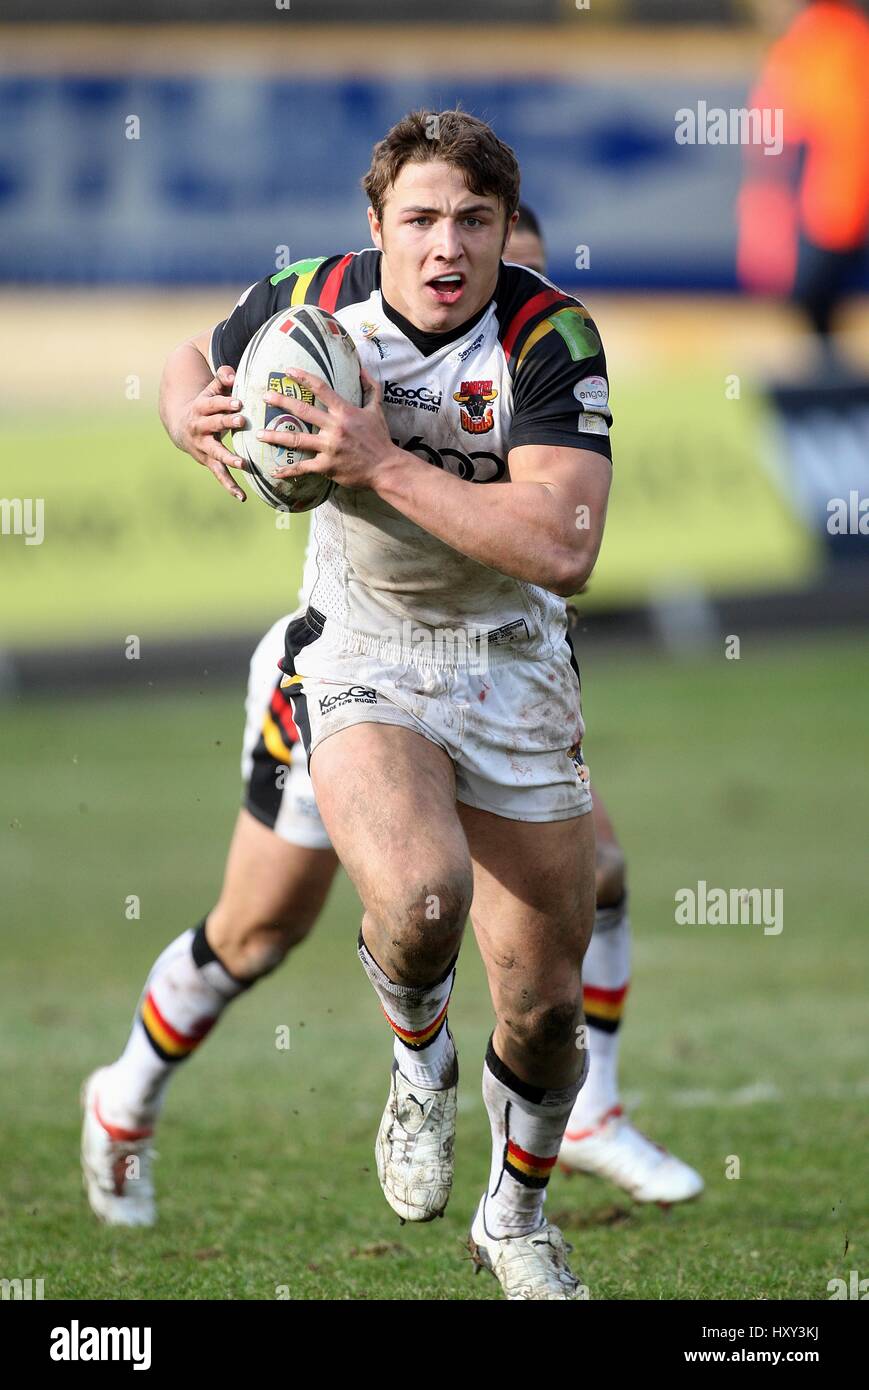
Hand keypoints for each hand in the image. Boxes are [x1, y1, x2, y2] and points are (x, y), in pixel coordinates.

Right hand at [174, 364, 247, 501]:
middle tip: (241, 421)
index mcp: (201, 408)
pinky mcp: (209, 461)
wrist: (181, 426)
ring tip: (242, 463)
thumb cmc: (206, 405)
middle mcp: (200, 427)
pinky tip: (242, 496)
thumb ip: (222, 379)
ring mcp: (204, 446)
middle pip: (214, 424)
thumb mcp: (211, 390)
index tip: (238, 402)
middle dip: (227, 423)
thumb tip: (232, 373)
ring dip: (229, 457)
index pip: (212, 404)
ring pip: (216, 452)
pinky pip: (219, 474)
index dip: (224, 402)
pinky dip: (230, 486)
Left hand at [258, 367, 397, 490]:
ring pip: (296, 440)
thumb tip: (362, 369)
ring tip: (259, 434)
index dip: (303, 377)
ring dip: (275, 436)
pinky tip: (274, 471)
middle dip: (281, 401)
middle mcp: (334, 428)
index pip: (321, 389)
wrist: (386, 468)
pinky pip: (303, 468)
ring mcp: (329, 448)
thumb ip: (370, 388)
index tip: (288, 371)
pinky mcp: (327, 466)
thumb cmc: (380, 439)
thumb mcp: (377, 410)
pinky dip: (288, 470)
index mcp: (345, 412)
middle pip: (302, 411)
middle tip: (265, 396)